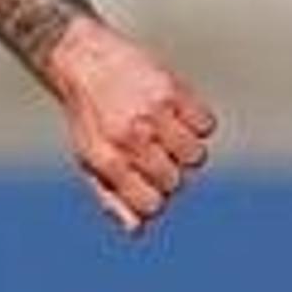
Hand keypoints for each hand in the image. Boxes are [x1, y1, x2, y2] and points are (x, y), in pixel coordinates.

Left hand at [44, 16, 216, 233]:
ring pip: (196, 157)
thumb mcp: (88, 157)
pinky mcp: (173, 90)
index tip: (146, 184)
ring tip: (168, 135)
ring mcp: (153, 114)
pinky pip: (207, 125)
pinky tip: (179, 115)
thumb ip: (110, 196)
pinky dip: (199, 125)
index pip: (151, 205)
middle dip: (169, 174)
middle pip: (176, 182)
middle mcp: (130, 138)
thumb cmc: (90, 117)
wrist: (85, 61)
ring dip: (187, 152)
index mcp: (106, 159)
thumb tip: (138, 229)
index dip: (154, 200)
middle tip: (154, 155)